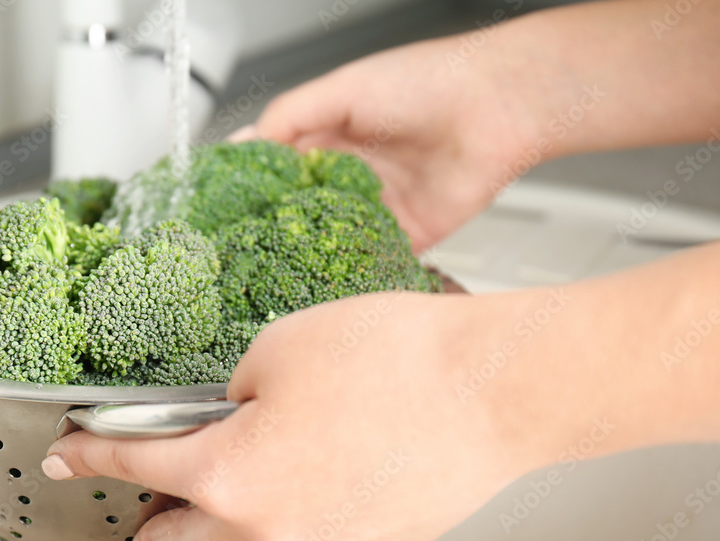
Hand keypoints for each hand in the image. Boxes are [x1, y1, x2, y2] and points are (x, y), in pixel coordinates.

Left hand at [43, 290, 573, 540]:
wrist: (493, 390)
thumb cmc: (397, 360)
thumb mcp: (278, 346)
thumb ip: (232, 389)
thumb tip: (230, 413)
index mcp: (229, 475)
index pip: (135, 467)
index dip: (92, 455)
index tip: (70, 457)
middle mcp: (271, 528)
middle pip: (185, 539)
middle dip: (152, 525)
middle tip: (137, 520)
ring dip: (222, 528)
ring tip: (215, 509)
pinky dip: (288, 521)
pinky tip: (302, 488)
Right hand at [232, 37, 541, 251]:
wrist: (495, 107)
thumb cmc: (428, 82)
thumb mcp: (343, 88)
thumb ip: (291, 116)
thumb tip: (247, 145)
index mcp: (332, 132)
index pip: (279, 163)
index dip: (252, 182)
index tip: (224, 202)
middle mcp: (352, 171)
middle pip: (300, 205)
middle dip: (271, 224)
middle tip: (239, 243)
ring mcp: (377, 205)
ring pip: (330, 236)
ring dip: (305, 251)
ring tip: (270, 268)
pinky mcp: (406, 234)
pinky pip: (370, 258)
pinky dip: (348, 269)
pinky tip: (320, 278)